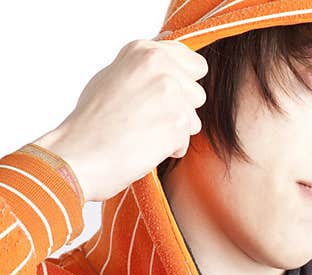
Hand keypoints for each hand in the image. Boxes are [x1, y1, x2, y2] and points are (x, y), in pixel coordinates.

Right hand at [34, 38, 207, 202]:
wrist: (81, 153)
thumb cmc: (92, 120)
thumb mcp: (114, 75)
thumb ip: (147, 68)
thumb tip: (170, 65)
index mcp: (146, 51)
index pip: (195, 63)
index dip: (184, 83)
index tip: (165, 95)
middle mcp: (162, 67)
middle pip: (198, 93)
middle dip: (180, 109)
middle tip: (147, 117)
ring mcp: (172, 95)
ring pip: (195, 119)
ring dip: (176, 130)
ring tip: (143, 131)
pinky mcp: (178, 123)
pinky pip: (187, 141)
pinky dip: (170, 148)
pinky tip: (144, 145)